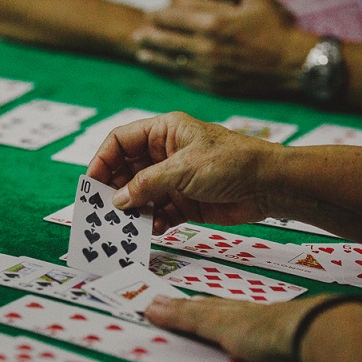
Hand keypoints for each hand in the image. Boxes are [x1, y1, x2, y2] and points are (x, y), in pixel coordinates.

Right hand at [86, 111, 279, 233]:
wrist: (269, 186)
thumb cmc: (230, 163)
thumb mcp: (182, 170)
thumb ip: (146, 185)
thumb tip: (117, 200)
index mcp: (164, 132)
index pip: (121, 141)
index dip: (103, 160)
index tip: (92, 183)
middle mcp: (165, 154)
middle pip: (127, 170)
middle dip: (115, 190)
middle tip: (104, 211)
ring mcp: (174, 179)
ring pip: (141, 194)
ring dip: (133, 209)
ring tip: (125, 225)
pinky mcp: (185, 202)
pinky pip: (158, 212)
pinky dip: (152, 221)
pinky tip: (152, 228)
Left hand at [131, 0, 307, 96]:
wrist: (295, 66)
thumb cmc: (279, 28)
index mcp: (215, 21)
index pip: (176, 16)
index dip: (159, 14)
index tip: (151, 13)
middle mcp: (207, 47)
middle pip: (168, 40)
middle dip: (150, 36)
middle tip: (137, 34)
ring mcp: (209, 69)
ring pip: (172, 62)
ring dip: (154, 57)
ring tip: (141, 53)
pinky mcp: (214, 86)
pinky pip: (185, 80)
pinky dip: (170, 74)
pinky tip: (162, 71)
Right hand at [144, 294, 334, 361]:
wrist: (309, 333)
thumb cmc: (261, 328)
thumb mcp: (215, 323)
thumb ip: (186, 316)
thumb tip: (151, 305)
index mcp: (222, 308)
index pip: (192, 306)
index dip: (173, 306)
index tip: (155, 303)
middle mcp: (239, 313)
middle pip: (209, 310)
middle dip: (190, 310)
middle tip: (169, 307)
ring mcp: (259, 324)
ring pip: (230, 318)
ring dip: (213, 319)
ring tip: (199, 317)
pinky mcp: (276, 340)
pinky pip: (248, 334)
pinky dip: (236, 332)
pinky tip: (240, 336)